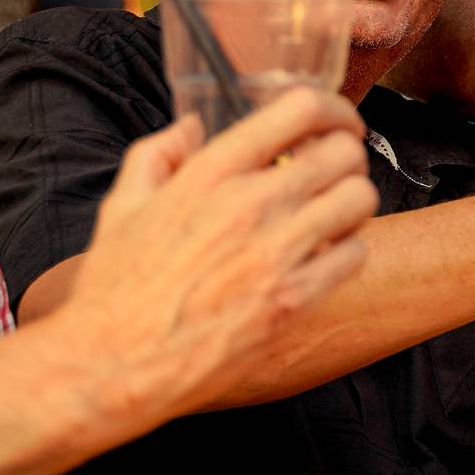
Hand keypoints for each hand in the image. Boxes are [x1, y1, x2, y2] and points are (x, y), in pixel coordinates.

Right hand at [45, 89, 377, 416]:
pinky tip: (323, 257)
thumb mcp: (121, 206)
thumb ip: (157, 154)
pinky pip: (355, 253)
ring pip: (360, 198)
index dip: (331, 109)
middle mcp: (249, 204)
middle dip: (345, 156)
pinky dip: (346, 251)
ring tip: (330, 214)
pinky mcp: (295, 298)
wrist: (114, 365)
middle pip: (344, 151)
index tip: (334, 123)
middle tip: (334, 173)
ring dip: (351, 201)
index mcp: (210, 173)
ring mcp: (276, 252)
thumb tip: (192, 125)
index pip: (299, 108)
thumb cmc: (115, 289)